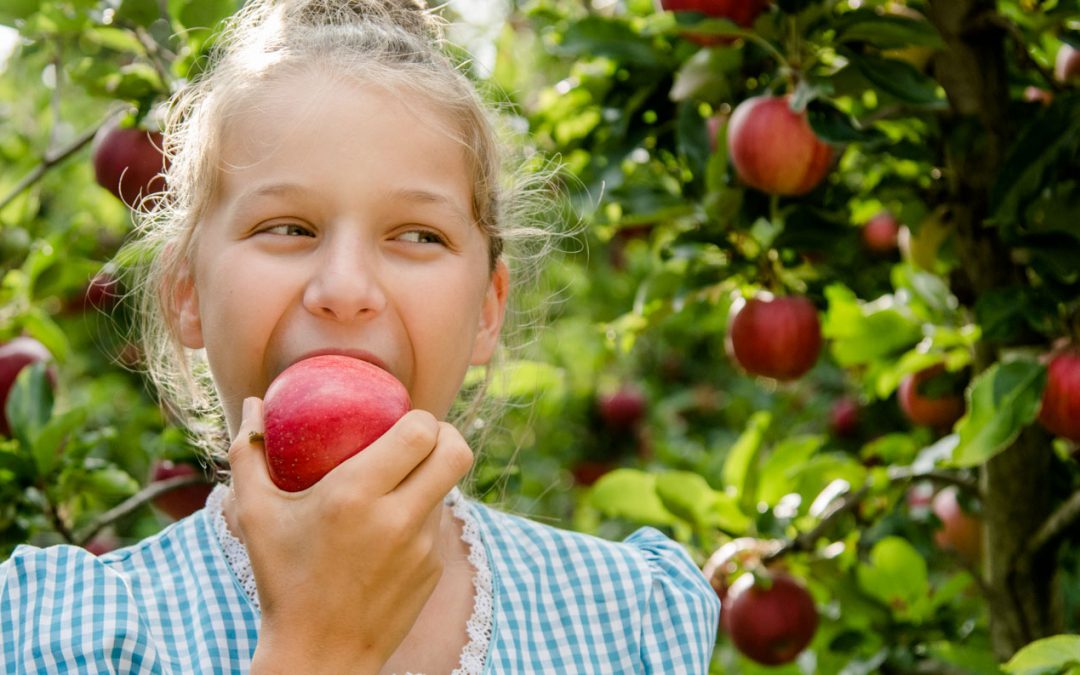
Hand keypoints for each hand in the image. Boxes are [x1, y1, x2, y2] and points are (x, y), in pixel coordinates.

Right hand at [229, 397, 473, 673]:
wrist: (317, 656)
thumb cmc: (281, 580)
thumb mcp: (255, 516)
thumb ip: (248, 455)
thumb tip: (253, 405)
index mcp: (355, 495)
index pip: (421, 432)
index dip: (423, 417)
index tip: (404, 418)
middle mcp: (397, 518)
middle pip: (457, 452)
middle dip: (447, 436)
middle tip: (423, 438)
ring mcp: (423, 547)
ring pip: (448, 488)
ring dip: (432, 477)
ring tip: (402, 479)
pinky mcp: (433, 570)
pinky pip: (438, 526)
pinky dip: (422, 515)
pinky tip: (391, 526)